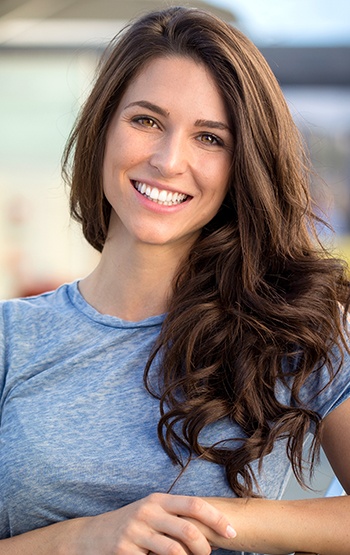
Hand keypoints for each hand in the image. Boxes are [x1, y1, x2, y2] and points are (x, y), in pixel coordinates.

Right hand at [65, 493, 235, 553]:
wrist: (92, 536)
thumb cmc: (132, 525)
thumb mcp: (153, 513)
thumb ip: (177, 517)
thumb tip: (212, 528)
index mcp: (158, 500)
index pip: (195, 504)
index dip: (216, 518)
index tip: (233, 533)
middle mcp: (148, 511)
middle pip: (188, 529)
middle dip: (204, 547)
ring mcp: (135, 531)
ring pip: (174, 552)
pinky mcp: (125, 550)